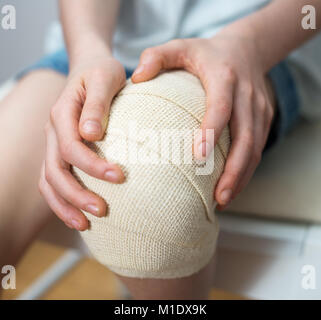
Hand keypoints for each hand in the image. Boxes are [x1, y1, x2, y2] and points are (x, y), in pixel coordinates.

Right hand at [39, 55, 125, 229]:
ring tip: (86, 225)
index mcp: (62, 113)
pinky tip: (79, 216)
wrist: (89, 68)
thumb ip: (98, 104)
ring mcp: (53, 143)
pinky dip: (62, 201)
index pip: (71, 147)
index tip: (120, 177)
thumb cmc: (102, 73)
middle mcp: (52, 131)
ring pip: (48, 181)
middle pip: (55, 170)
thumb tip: (92, 134)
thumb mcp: (105, 78)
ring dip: (65, 205)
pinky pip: (52, 180)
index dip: (92, 166)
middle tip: (103, 211)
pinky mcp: (59, 152)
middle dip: (77, 194)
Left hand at [131, 26, 275, 208]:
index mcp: (224, 76)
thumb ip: (156, 56)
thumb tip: (137, 79)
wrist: (247, 49)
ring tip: (224, 200)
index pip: (220, 106)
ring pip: (255, 147)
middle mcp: (246, 94)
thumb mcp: (180, 46)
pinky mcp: (265, 117)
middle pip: (245, 136)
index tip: (198, 157)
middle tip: (218, 196)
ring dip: (242, 176)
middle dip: (234, 169)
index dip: (212, 131)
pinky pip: (258, 148)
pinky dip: (247, 170)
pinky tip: (231, 187)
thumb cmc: (206, 53)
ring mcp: (259, 108)